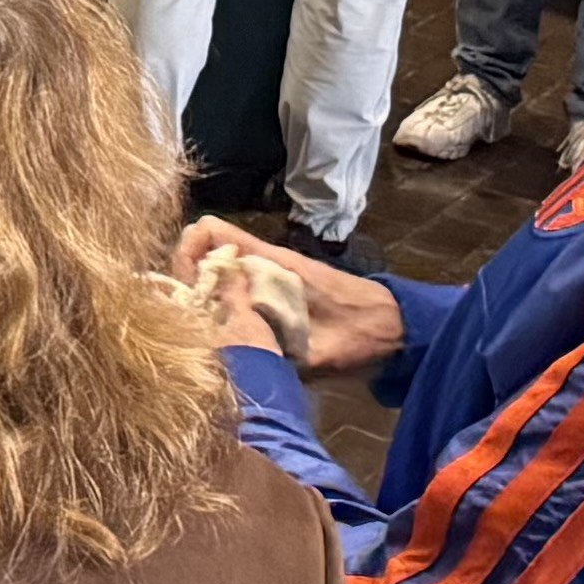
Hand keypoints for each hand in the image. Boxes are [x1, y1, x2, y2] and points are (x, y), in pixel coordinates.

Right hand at [173, 217, 401, 373]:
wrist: (401, 330)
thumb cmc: (363, 336)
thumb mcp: (317, 352)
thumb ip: (271, 349)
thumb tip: (220, 348)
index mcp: (272, 264)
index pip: (210, 231)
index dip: (185, 252)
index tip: (182, 288)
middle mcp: (265, 264)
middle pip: (205, 255)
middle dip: (186, 283)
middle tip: (185, 322)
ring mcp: (270, 278)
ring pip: (217, 276)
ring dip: (201, 299)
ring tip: (199, 336)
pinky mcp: (277, 295)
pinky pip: (235, 293)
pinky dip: (221, 310)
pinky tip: (226, 341)